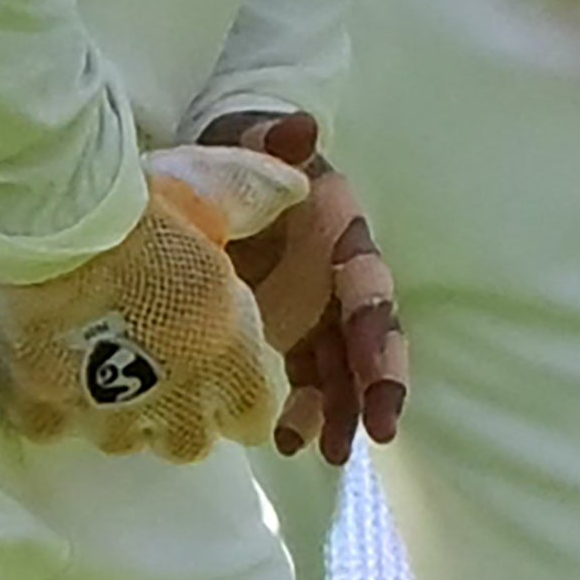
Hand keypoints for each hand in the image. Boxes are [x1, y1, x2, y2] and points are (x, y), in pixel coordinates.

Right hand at [0, 145, 306, 461]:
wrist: (52, 225)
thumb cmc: (145, 209)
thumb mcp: (216, 192)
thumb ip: (257, 199)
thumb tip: (294, 187)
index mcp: (226, 358)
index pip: (254, 418)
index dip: (241, 394)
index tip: (225, 363)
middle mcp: (172, 403)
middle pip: (190, 442)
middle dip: (184, 413)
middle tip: (165, 362)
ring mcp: (104, 414)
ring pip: (123, 440)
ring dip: (120, 412)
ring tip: (102, 362)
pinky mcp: (43, 408)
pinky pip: (53, 427)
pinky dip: (53, 406)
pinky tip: (51, 365)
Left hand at [198, 111, 408, 462]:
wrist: (197, 169)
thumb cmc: (234, 150)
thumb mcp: (247, 137)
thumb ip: (273, 137)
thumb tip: (302, 127)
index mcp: (338, 231)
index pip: (368, 284)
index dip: (379, 330)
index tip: (383, 373)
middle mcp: (332, 276)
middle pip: (365, 338)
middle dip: (374, 386)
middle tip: (374, 432)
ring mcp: (306, 308)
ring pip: (336, 367)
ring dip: (338, 410)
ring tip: (325, 452)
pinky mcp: (275, 331)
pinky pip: (294, 375)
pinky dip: (295, 408)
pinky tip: (280, 436)